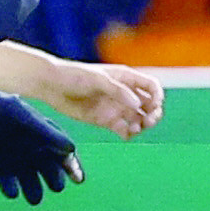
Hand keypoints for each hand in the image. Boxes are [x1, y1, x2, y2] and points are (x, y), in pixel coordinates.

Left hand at [0, 75, 81, 202]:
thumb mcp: (18, 116)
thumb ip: (44, 131)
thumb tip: (70, 148)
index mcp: (36, 127)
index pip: (61, 147)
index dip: (71, 163)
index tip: (77, 178)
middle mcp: (26, 143)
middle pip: (48, 165)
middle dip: (55, 177)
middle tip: (56, 187)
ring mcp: (9, 156)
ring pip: (29, 177)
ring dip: (34, 189)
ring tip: (34, 198)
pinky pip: (7, 182)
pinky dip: (11, 188)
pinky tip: (12, 192)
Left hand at [40, 59, 163, 136]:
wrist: (52, 86)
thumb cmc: (74, 75)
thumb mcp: (97, 80)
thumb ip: (118, 91)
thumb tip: (138, 104)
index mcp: (126, 78)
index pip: (151, 86)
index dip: (157, 96)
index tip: (154, 105)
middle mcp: (124, 93)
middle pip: (149, 105)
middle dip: (153, 113)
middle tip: (148, 121)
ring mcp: (115, 107)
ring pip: (138, 119)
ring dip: (142, 125)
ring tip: (135, 129)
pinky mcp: (106, 120)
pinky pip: (124, 129)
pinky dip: (129, 134)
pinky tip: (126, 135)